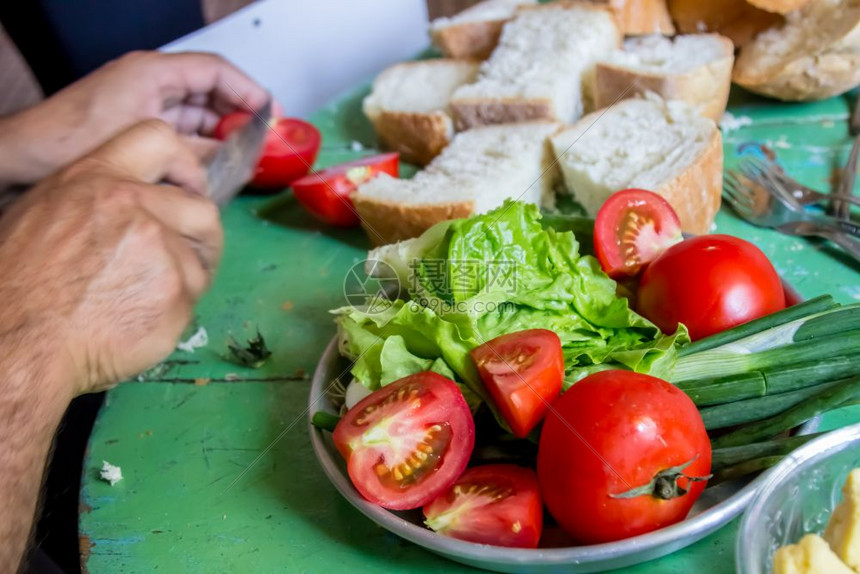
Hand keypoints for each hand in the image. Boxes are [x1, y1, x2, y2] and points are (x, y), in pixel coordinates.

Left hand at [0, 50, 270, 185]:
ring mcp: (144, 105)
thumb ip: (199, 147)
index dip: (249, 92)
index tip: (272, 115)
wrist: (26, 159)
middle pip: (211, 94)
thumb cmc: (75, 140)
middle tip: (264, 143)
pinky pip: (181, 134)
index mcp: (154, 73)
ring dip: (222, 137)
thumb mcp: (150, 140)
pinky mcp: (138, 126)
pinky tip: (215, 168)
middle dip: (240, 117)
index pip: (216, 72)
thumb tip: (237, 155)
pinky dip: (201, 149)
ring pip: (198, 117)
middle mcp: (152, 84)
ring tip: (244, 160)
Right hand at [0, 119, 222, 394]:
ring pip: (199, 262)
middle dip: (204, 237)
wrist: (16, 342)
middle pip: (202, 209)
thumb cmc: (18, 284)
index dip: (185, 166)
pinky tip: (139, 323)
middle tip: (193, 258)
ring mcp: (160, 249)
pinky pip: (193, 300)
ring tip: (146, 300)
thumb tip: (139, 198)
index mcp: (98, 179)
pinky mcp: (176, 291)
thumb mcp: (46, 213)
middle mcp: (134, 206)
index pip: (160, 138)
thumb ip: (98, 197)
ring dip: (185, 281)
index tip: (189, 190)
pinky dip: (174, 314)